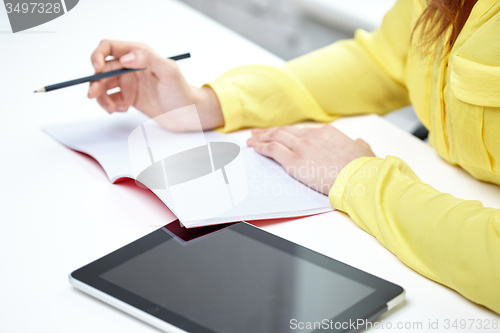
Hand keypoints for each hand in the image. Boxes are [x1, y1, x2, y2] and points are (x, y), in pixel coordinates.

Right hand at [88, 40, 223, 130]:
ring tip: (112, 109)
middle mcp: (131, 66)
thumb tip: (126, 57)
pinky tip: (122, 109)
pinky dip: (111, 104)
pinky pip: (111, 99)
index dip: (98, 55)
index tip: (96, 69)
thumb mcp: (168, 72)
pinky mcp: (129, 97)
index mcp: (139, 54)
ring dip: (101, 97)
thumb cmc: (182, 92)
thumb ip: (148, 59)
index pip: (109, 47)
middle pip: (102, 69)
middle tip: (93, 95)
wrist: (188, 115)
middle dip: (95, 82)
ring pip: (103, 86)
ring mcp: (129, 82)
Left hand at [247, 125, 374, 194]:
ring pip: (276, 137)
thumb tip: (359, 143)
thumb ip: (359, 145)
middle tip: (259, 132)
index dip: (289, 132)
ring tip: (251, 139)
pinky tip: (254, 147)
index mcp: (327, 132)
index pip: (302, 132)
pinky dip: (261, 147)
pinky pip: (272, 150)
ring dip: (262, 137)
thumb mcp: (364, 151)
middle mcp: (312, 136)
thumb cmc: (363, 168)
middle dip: (270, 131)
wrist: (359, 178)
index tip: (281, 133)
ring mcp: (301, 147)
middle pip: (285, 131)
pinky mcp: (294, 161)